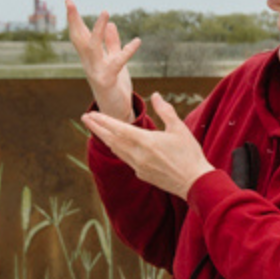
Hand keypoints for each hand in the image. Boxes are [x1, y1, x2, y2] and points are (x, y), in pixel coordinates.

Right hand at [63, 0, 139, 119]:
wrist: (116, 112)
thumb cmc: (114, 85)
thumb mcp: (114, 59)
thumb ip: (112, 43)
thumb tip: (111, 24)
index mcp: (91, 57)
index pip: (80, 34)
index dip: (74, 18)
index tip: (68, 1)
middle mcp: (90, 63)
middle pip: (79, 38)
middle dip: (74, 20)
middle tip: (70, 3)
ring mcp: (96, 71)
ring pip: (93, 47)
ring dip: (98, 30)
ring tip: (105, 12)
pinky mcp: (108, 80)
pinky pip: (117, 63)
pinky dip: (127, 52)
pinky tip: (137, 41)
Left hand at [79, 92, 212, 197]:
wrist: (194, 182)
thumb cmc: (189, 154)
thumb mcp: (179, 128)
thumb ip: (165, 111)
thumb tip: (155, 95)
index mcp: (146, 142)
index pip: (119, 129)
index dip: (103, 121)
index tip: (91, 114)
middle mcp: (138, 155)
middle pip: (112, 140)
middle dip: (97, 128)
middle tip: (85, 117)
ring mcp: (138, 167)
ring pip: (117, 150)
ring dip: (105, 139)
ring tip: (96, 130)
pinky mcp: (142, 175)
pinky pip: (125, 159)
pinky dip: (118, 150)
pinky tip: (115, 145)